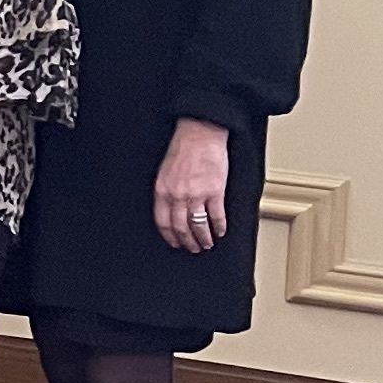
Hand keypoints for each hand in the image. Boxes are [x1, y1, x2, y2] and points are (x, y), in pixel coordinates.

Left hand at [155, 118, 234, 251]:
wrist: (199, 134)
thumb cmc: (182, 149)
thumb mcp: (164, 172)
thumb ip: (166, 192)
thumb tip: (169, 210)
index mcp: (162, 191)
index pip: (163, 222)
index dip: (170, 236)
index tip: (175, 243)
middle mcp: (177, 196)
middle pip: (181, 228)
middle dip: (188, 242)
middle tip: (193, 248)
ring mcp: (196, 195)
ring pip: (198, 226)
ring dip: (204, 238)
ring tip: (207, 243)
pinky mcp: (214, 192)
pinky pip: (216, 216)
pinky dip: (219, 227)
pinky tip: (220, 231)